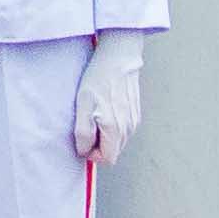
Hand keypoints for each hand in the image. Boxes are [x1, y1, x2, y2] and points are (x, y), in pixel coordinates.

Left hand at [72, 39, 144, 164]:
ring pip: (118, 140)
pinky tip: (106, 106)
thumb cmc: (98, 80)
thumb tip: (84, 150)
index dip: (93, 154)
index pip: (108, 159)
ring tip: (96, 112)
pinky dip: (113, 124)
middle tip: (88, 123)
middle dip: (99, 144)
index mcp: (115, 129)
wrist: (118, 58)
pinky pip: (123, 128)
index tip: (84, 138)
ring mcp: (134, 120)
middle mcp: (128, 128)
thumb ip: (83, 133)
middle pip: (114, 151)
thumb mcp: (83, 106)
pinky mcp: (135, 112)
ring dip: (106, 134)